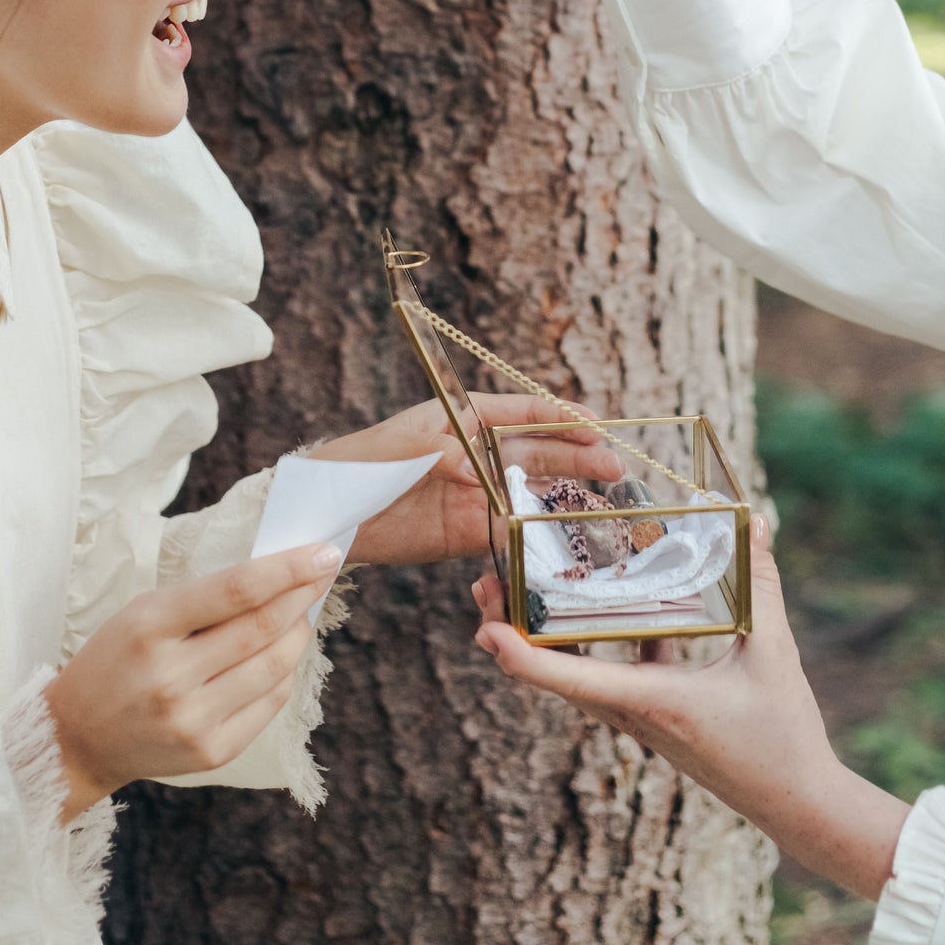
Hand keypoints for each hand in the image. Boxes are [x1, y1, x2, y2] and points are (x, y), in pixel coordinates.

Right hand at [44, 544, 340, 821]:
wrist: (77, 739)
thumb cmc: (117, 660)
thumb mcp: (144, 612)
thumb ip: (207, 597)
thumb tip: (282, 576)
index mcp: (149, 628)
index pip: (236, 590)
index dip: (288, 568)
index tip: (323, 551)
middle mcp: (171, 677)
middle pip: (262, 627)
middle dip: (303, 594)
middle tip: (324, 572)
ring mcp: (192, 721)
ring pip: (275, 666)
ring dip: (298, 631)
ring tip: (302, 612)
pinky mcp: (211, 752)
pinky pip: (269, 702)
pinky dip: (284, 672)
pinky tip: (282, 653)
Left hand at [314, 394, 623, 565]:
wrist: (331, 512)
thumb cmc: (363, 462)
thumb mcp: (404, 448)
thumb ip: (445, 457)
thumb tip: (479, 474)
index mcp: (464, 418)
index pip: (522, 412)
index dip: (559, 417)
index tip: (594, 424)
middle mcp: (478, 454)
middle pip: (538, 450)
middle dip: (577, 455)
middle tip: (613, 464)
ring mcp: (477, 493)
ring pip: (533, 488)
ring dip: (569, 490)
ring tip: (606, 494)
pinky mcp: (469, 530)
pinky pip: (512, 527)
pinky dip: (540, 528)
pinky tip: (571, 531)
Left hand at [472, 518, 908, 900]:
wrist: (797, 802)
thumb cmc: (783, 735)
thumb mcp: (774, 651)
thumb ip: (761, 583)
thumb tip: (759, 520)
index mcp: (651, 700)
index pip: (568, 680)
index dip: (519, 654)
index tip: (484, 626)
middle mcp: (633, 714)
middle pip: (553, 675)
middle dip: (512, 632)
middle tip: (485, 584)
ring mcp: (641, 720)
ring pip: (576, 677)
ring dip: (544, 638)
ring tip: (522, 590)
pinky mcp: (655, 719)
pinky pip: (610, 679)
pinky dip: (596, 646)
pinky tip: (620, 607)